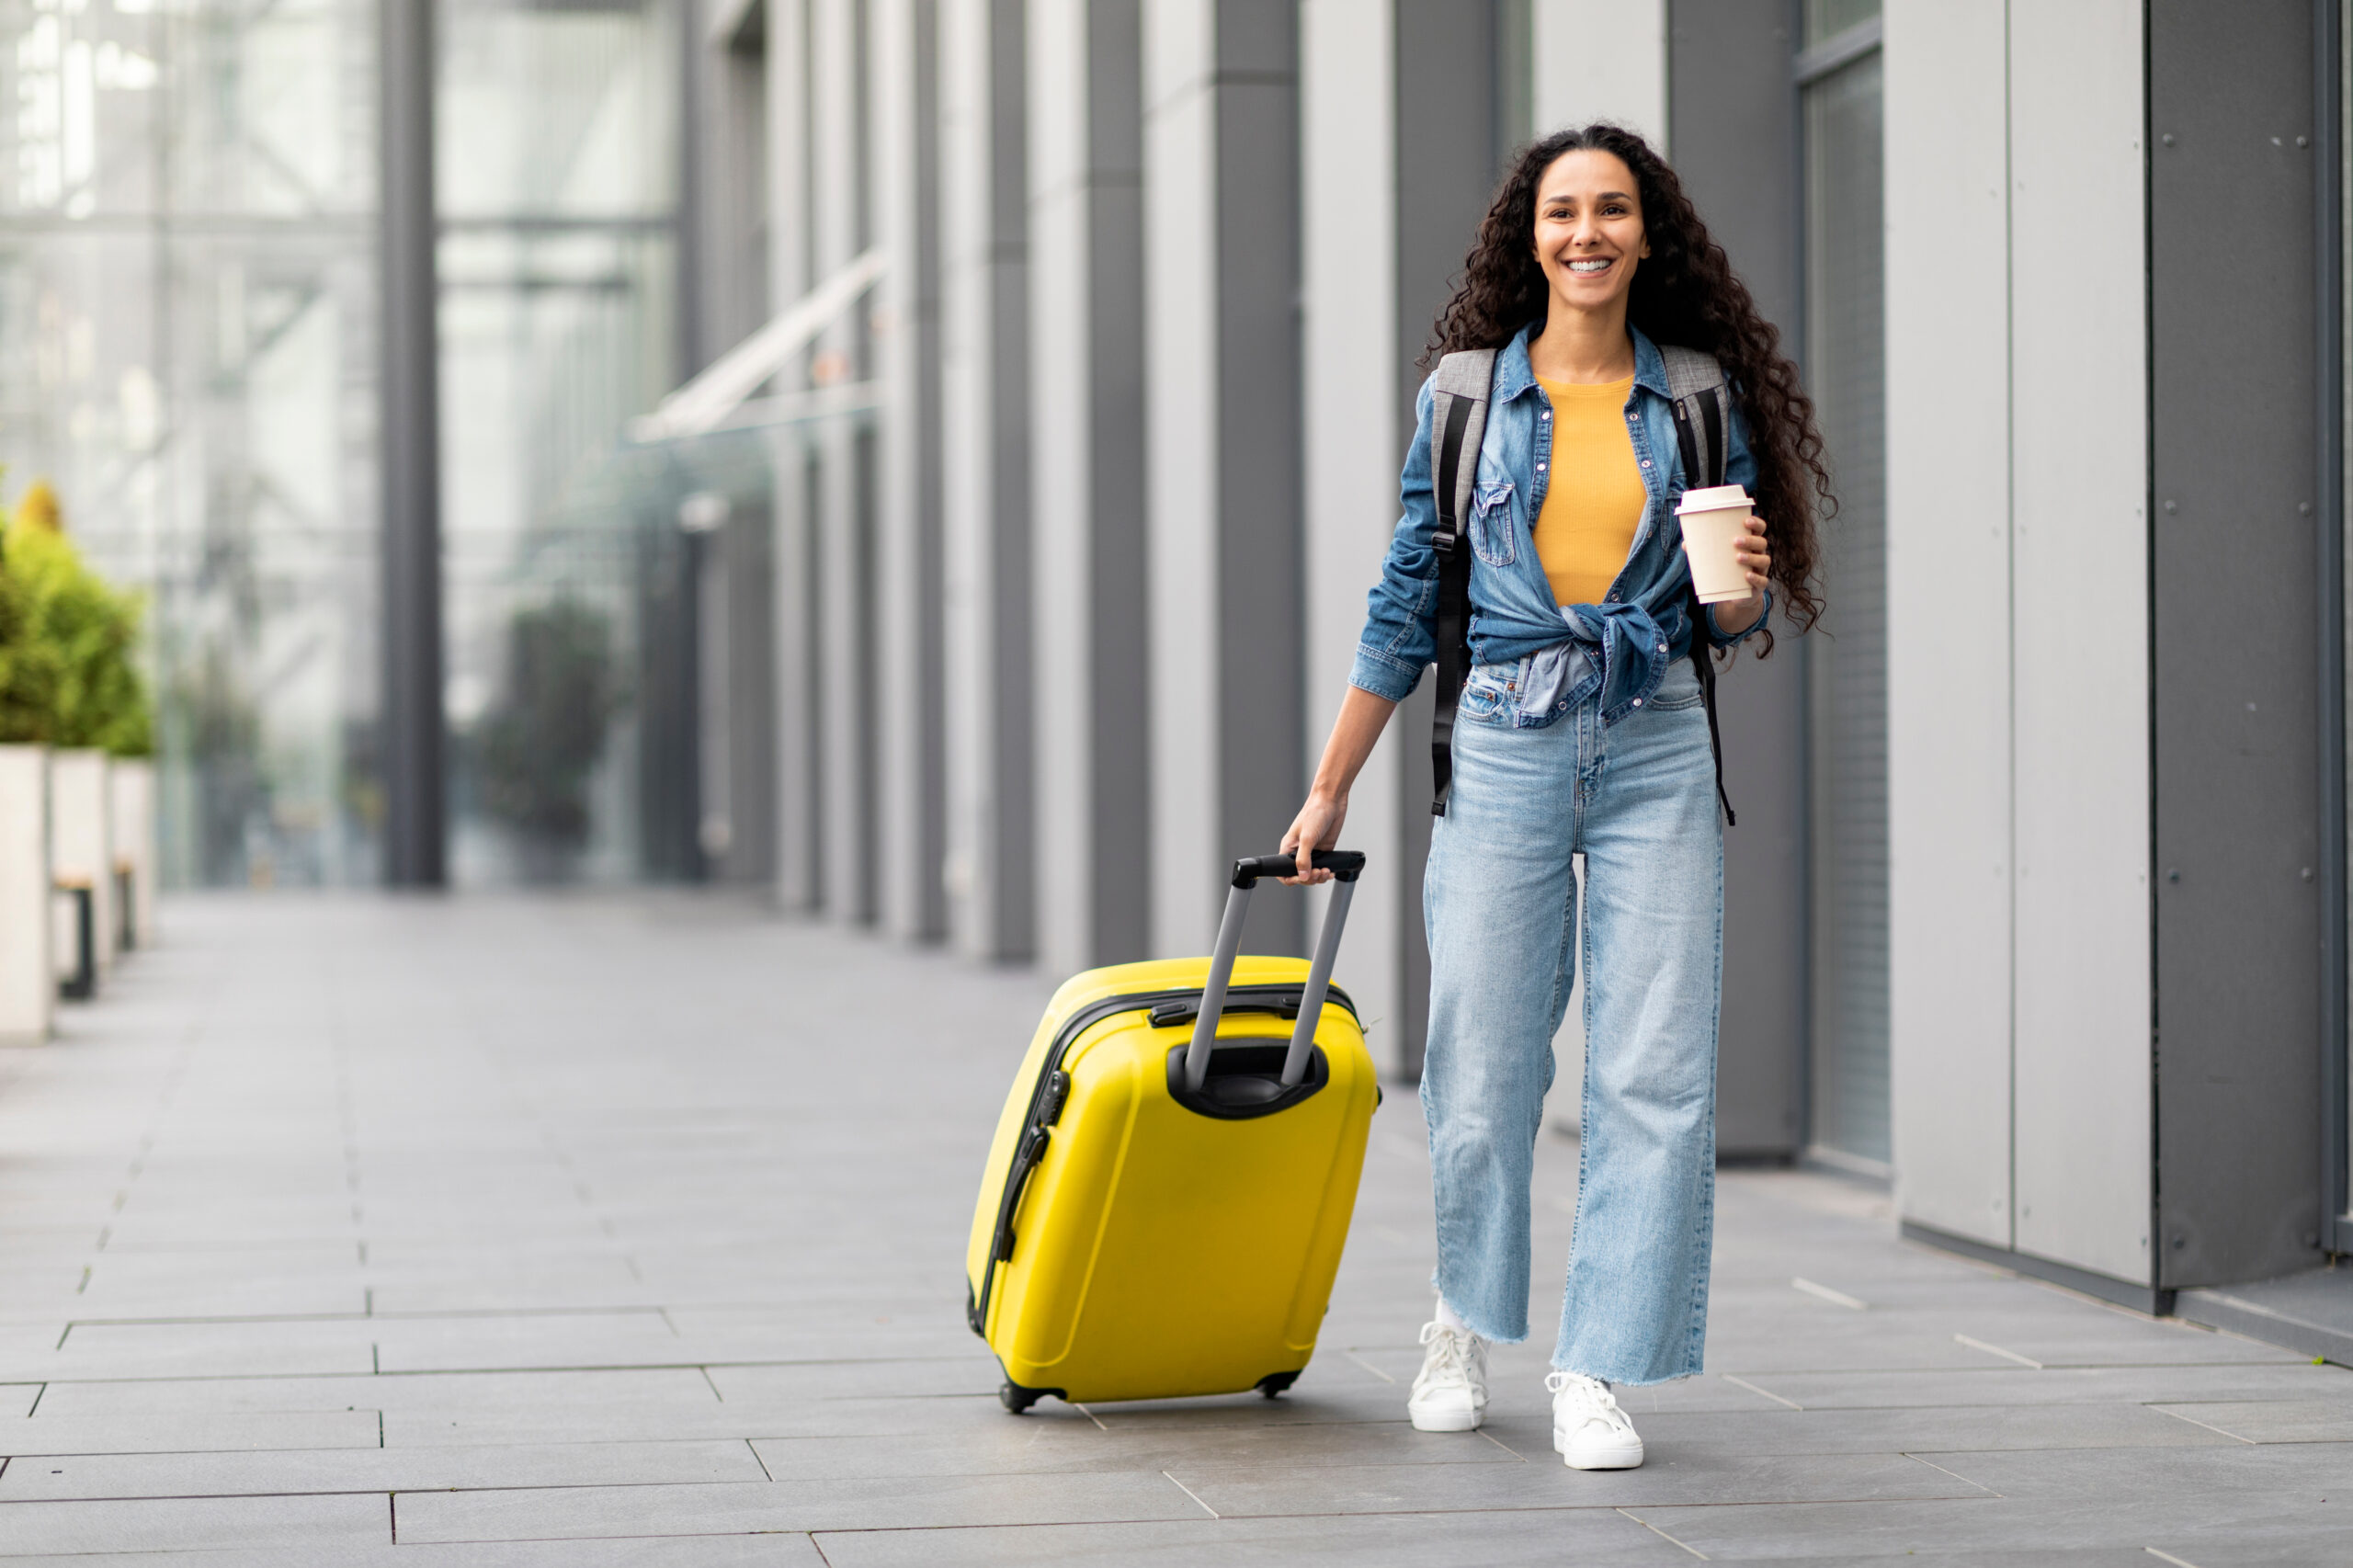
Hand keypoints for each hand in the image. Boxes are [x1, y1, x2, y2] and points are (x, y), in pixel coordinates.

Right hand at [1279, 790, 1348, 883]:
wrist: (1331, 801)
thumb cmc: (1315, 812)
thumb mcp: (1307, 837)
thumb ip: (1304, 859)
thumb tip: (1303, 876)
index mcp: (1288, 848)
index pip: (1283, 871)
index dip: (1291, 879)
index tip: (1302, 879)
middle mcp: (1299, 851)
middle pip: (1300, 875)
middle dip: (1310, 878)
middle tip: (1319, 872)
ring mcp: (1312, 852)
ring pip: (1312, 873)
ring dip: (1319, 877)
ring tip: (1327, 871)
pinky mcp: (1323, 851)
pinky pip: (1323, 867)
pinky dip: (1327, 872)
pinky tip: (1331, 871)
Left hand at [1714, 514, 1771, 634]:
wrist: (1734, 595)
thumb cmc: (1725, 569)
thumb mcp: (1716, 559)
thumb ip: (1703, 551)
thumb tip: (1685, 544)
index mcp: (1750, 544)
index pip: (1759, 529)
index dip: (1756, 523)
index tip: (1746, 520)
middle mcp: (1759, 554)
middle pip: (1762, 543)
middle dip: (1750, 540)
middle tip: (1735, 541)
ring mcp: (1761, 570)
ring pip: (1764, 560)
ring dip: (1752, 558)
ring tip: (1738, 557)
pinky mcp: (1760, 585)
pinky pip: (1762, 581)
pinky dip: (1755, 578)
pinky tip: (1747, 576)